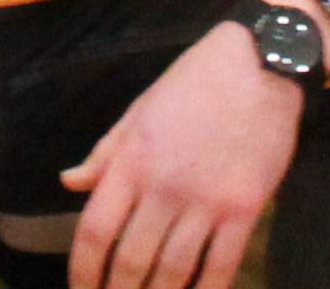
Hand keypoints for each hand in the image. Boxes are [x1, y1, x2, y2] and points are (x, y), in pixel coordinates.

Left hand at [59, 0, 315, 288]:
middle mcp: (164, 186)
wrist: (260, 63)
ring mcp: (206, 201)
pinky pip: (221, 266)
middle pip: (132, 260)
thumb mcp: (140, 111)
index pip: (95, 230)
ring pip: (174, 272)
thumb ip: (105, 153)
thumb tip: (69, 183)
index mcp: (132, 161)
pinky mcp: (245, 209)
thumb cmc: (195, 83)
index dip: (84, 270)